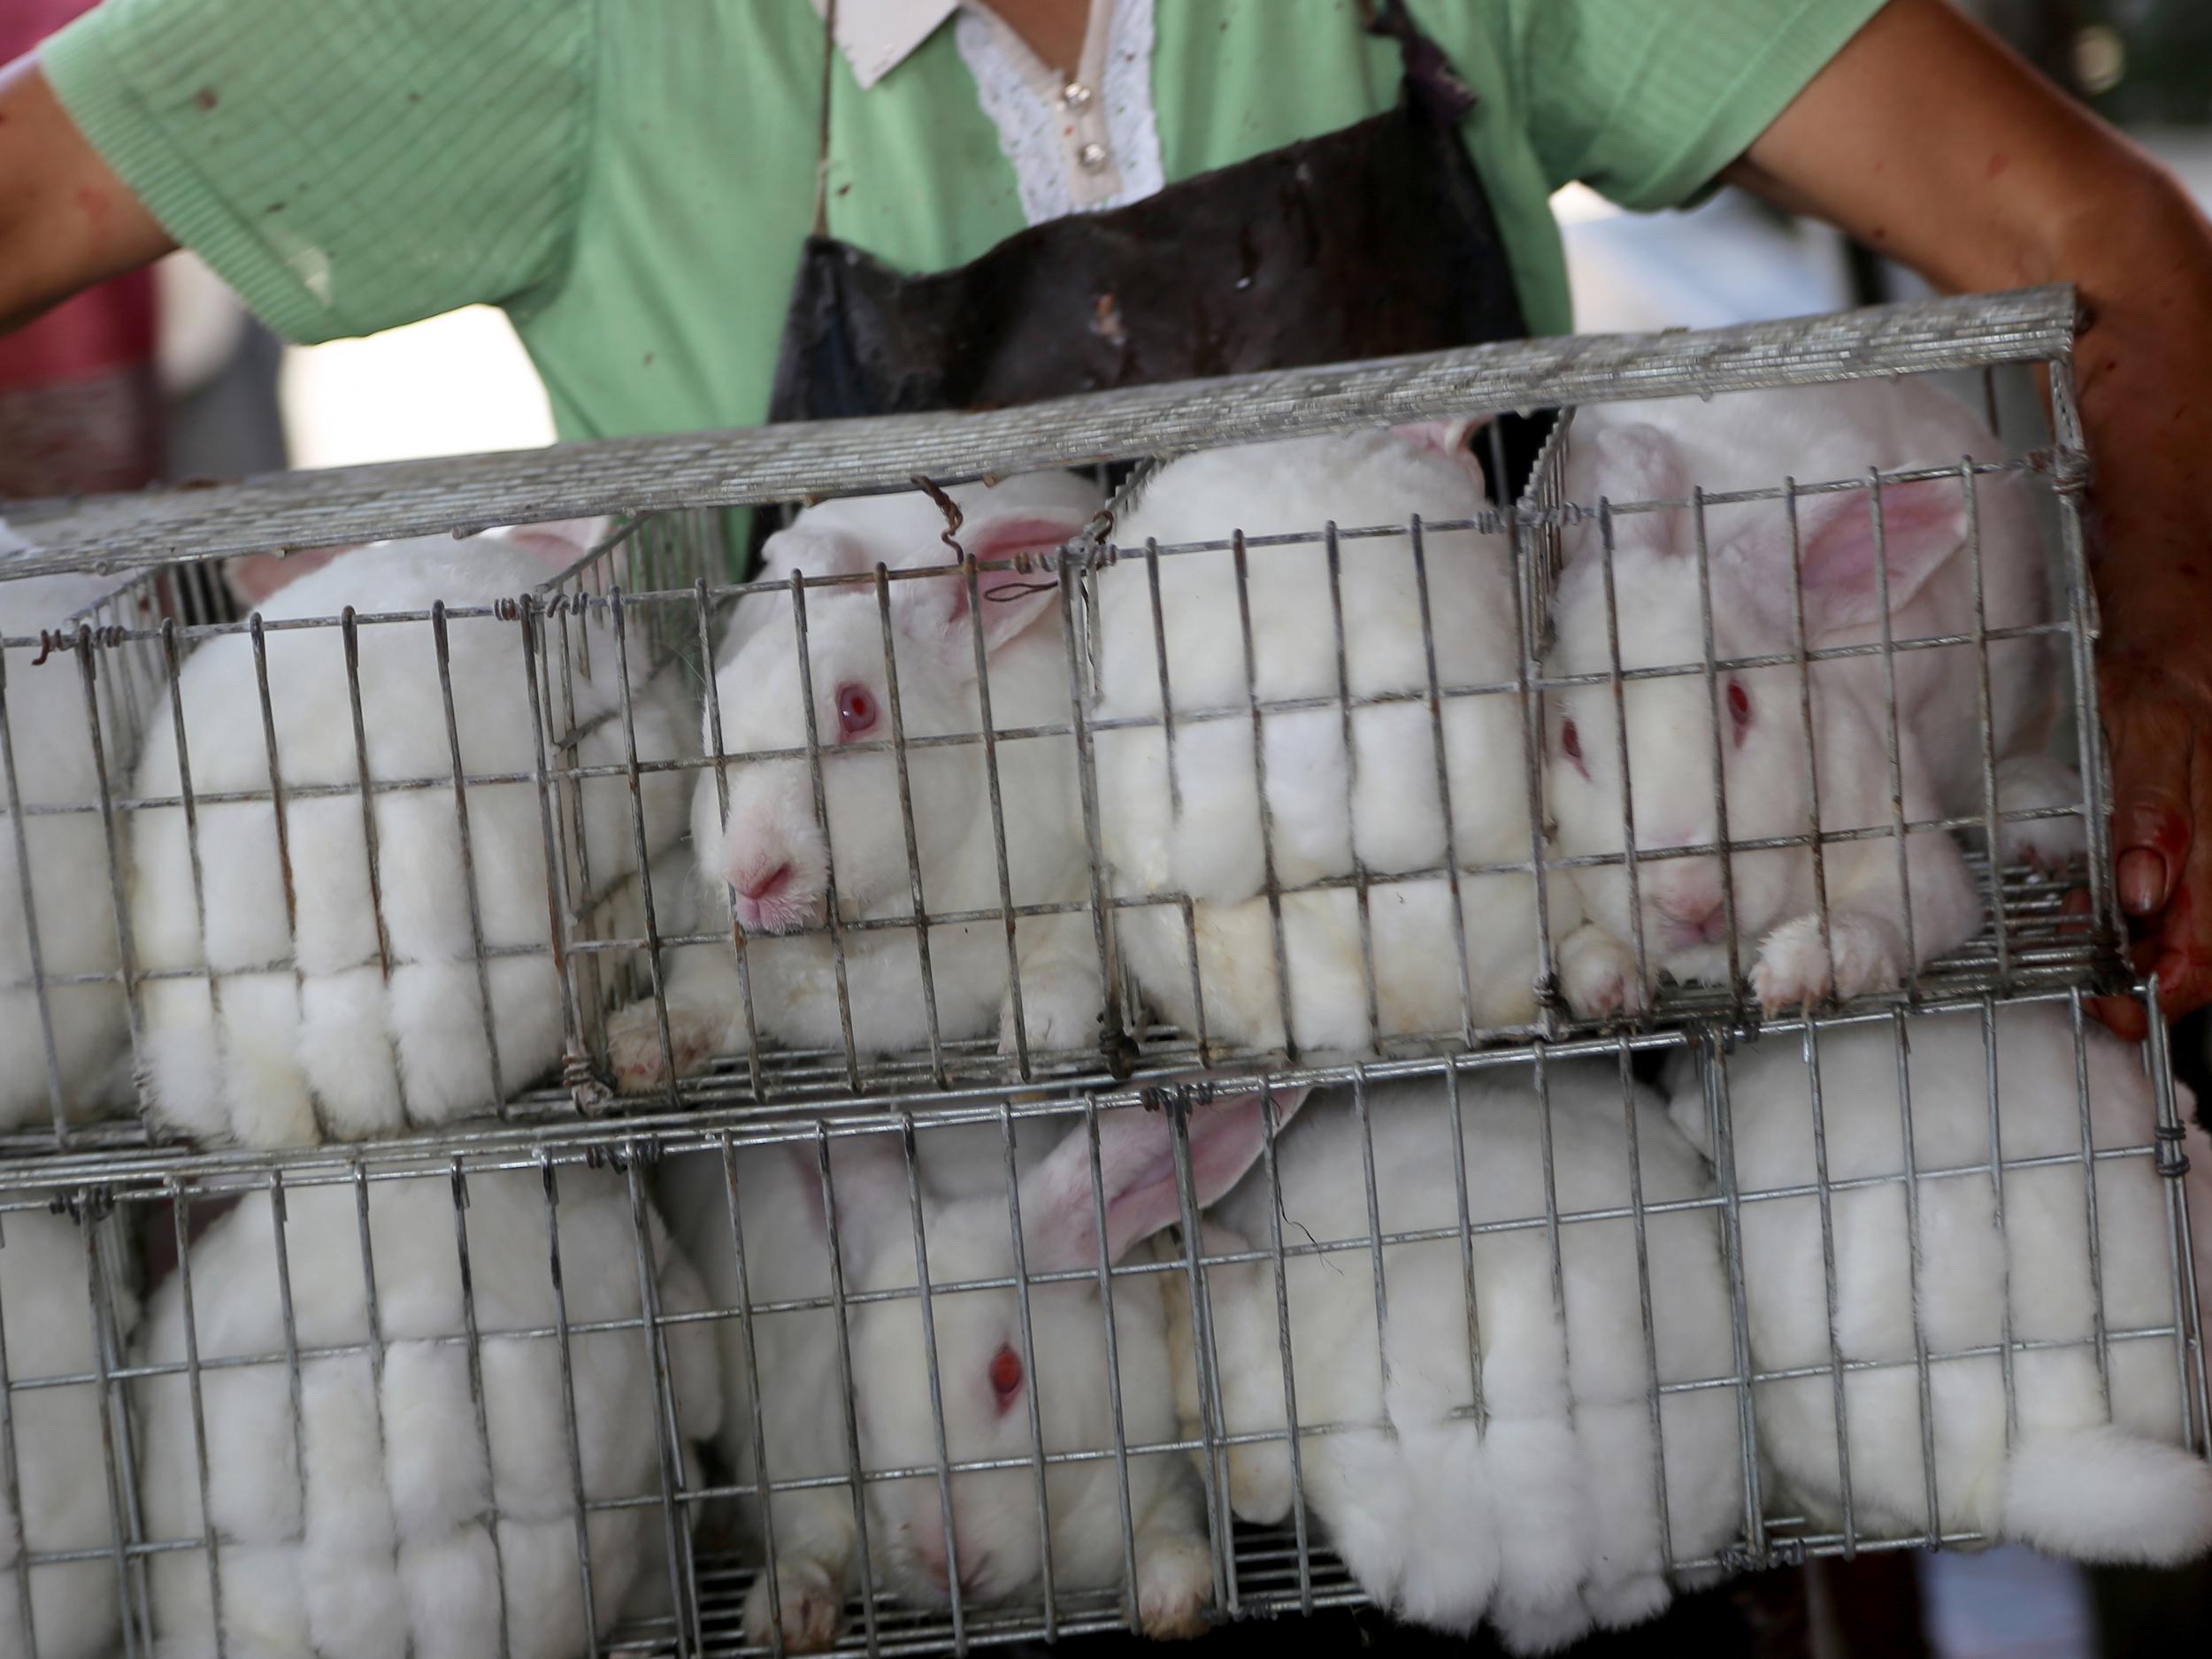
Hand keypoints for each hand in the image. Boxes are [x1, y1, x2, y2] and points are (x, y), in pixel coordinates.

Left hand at [2090, 653, 2211, 1038]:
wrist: (2185, 644)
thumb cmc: (2163, 681)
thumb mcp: (2148, 731)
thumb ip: (2150, 810)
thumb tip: (2144, 892)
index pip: (2200, 960)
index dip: (2154, 996)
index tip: (2103, 1004)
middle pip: (2197, 963)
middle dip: (2139, 986)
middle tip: (2083, 985)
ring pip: (2186, 936)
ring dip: (2134, 953)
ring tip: (2084, 937)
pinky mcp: (2199, 849)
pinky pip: (2177, 902)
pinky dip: (2137, 919)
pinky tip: (2101, 907)